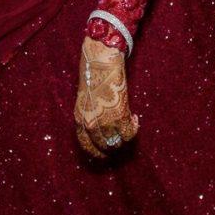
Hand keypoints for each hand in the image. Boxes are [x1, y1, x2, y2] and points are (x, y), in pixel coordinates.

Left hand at [74, 36, 138, 160]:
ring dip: (125, 137)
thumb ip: (90, 115)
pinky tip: (135, 118)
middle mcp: (91, 123)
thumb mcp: (84, 99)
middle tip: (121, 139)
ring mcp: (104, 121)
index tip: (105, 153)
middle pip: (104, 146)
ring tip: (129, 125)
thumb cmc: (93, 75)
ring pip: (117, 142)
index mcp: (79, 119)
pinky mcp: (119, 115)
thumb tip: (101, 126)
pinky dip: (134, 127)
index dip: (97, 152)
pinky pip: (129, 132)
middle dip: (114, 146)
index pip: (86, 146)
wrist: (100, 61)